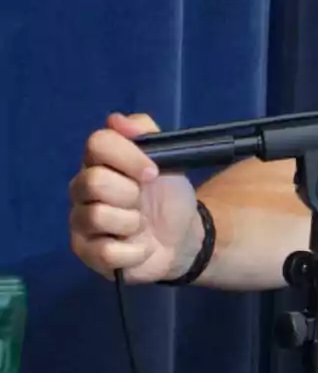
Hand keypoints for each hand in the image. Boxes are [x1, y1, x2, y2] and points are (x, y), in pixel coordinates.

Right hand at [69, 113, 198, 283]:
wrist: (182, 237)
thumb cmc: (168, 195)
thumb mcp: (168, 159)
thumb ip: (145, 132)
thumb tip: (116, 119)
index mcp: (100, 161)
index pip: (98, 143)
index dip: (128, 156)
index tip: (153, 172)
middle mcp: (82, 188)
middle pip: (94, 181)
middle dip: (130, 192)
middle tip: (142, 200)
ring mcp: (80, 221)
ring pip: (97, 216)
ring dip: (133, 222)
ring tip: (141, 225)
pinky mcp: (86, 252)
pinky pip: (106, 252)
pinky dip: (136, 251)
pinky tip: (141, 247)